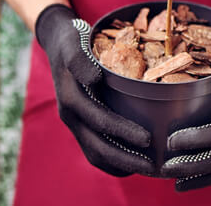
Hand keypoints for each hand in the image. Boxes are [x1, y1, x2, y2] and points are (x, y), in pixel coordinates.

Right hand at [35, 4, 153, 176]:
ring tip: (146, 168)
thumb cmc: (71, 41)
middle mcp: (71, 115)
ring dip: (120, 164)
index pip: (99, 121)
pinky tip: (132, 163)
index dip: (123, 132)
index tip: (147, 139)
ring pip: (95, 153)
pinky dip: (112, 161)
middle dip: (125, 159)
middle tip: (153, 166)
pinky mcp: (80, 124)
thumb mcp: (72, 44)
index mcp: (71, 98)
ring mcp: (75, 122)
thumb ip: (80, 60)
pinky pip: (94, 149)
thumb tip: (94, 78)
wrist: (56, 43)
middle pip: (97, 147)